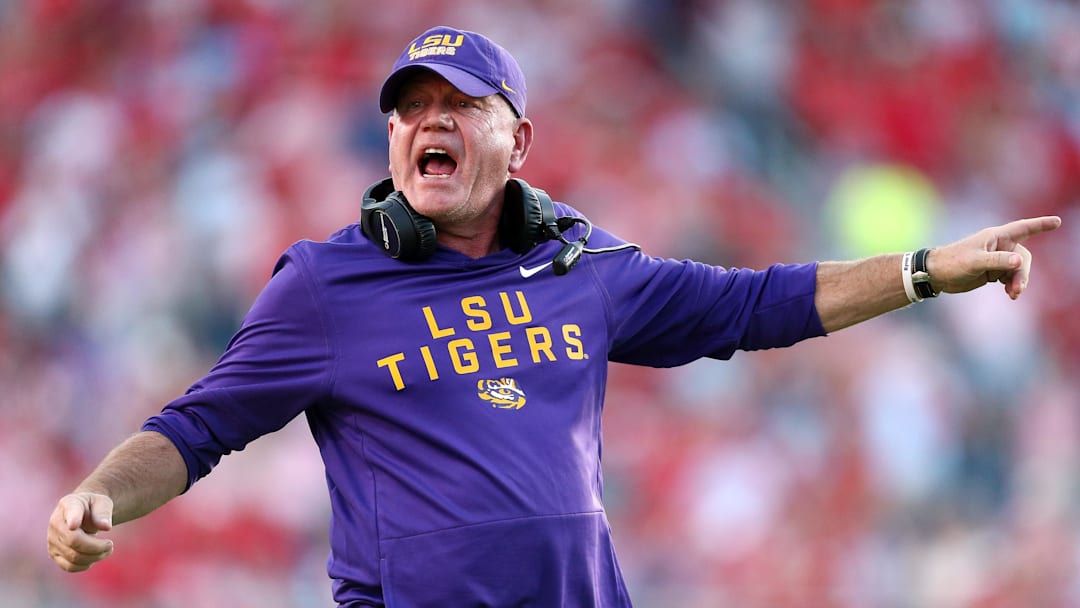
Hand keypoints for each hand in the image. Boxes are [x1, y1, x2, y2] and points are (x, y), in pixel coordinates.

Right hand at [47, 492, 114, 571]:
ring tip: (107, 550)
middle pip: (73, 541)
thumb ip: (103, 512)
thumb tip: (106, 526)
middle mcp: (55, 523)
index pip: (70, 512)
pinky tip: (95, 557)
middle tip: (110, 545)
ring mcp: (52, 540)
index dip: (72, 519)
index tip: (74, 525)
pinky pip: (69, 566)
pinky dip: (85, 565)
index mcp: (69, 504)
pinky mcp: (54, 554)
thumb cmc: (93, 507)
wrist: (83, 514)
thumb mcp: (102, 503)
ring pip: (73, 557)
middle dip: (96, 546)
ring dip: (94, 557)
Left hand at [927, 216, 1061, 299]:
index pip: (1022, 228)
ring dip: (1018, 282)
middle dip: (1023, 273)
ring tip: (1012, 294)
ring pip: (1018, 270)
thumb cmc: (952, 263)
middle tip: (1017, 289)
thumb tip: (1020, 262)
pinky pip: (1010, 277)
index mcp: (995, 237)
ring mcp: (997, 259)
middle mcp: (999, 246)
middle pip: (1023, 257)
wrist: (936, 275)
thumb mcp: (975, 262)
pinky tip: (1010, 294)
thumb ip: (997, 261)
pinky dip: (1012, 285)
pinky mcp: (993, 271)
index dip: (1040, 225)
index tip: (1057, 222)